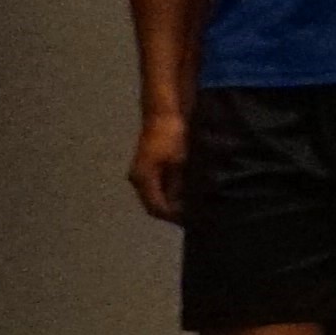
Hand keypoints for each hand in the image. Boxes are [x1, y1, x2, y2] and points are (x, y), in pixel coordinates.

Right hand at [128, 109, 189, 223]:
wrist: (164, 113)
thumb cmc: (172, 136)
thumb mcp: (180, 162)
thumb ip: (180, 185)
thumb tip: (186, 205)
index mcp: (143, 179)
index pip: (156, 208)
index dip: (174, 218)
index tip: (193, 221)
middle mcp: (138, 179)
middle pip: (155, 205)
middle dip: (174, 213)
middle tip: (196, 217)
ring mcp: (141, 173)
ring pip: (157, 196)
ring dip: (173, 203)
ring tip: (194, 207)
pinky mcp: (148, 167)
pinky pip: (159, 186)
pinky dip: (171, 192)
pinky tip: (188, 193)